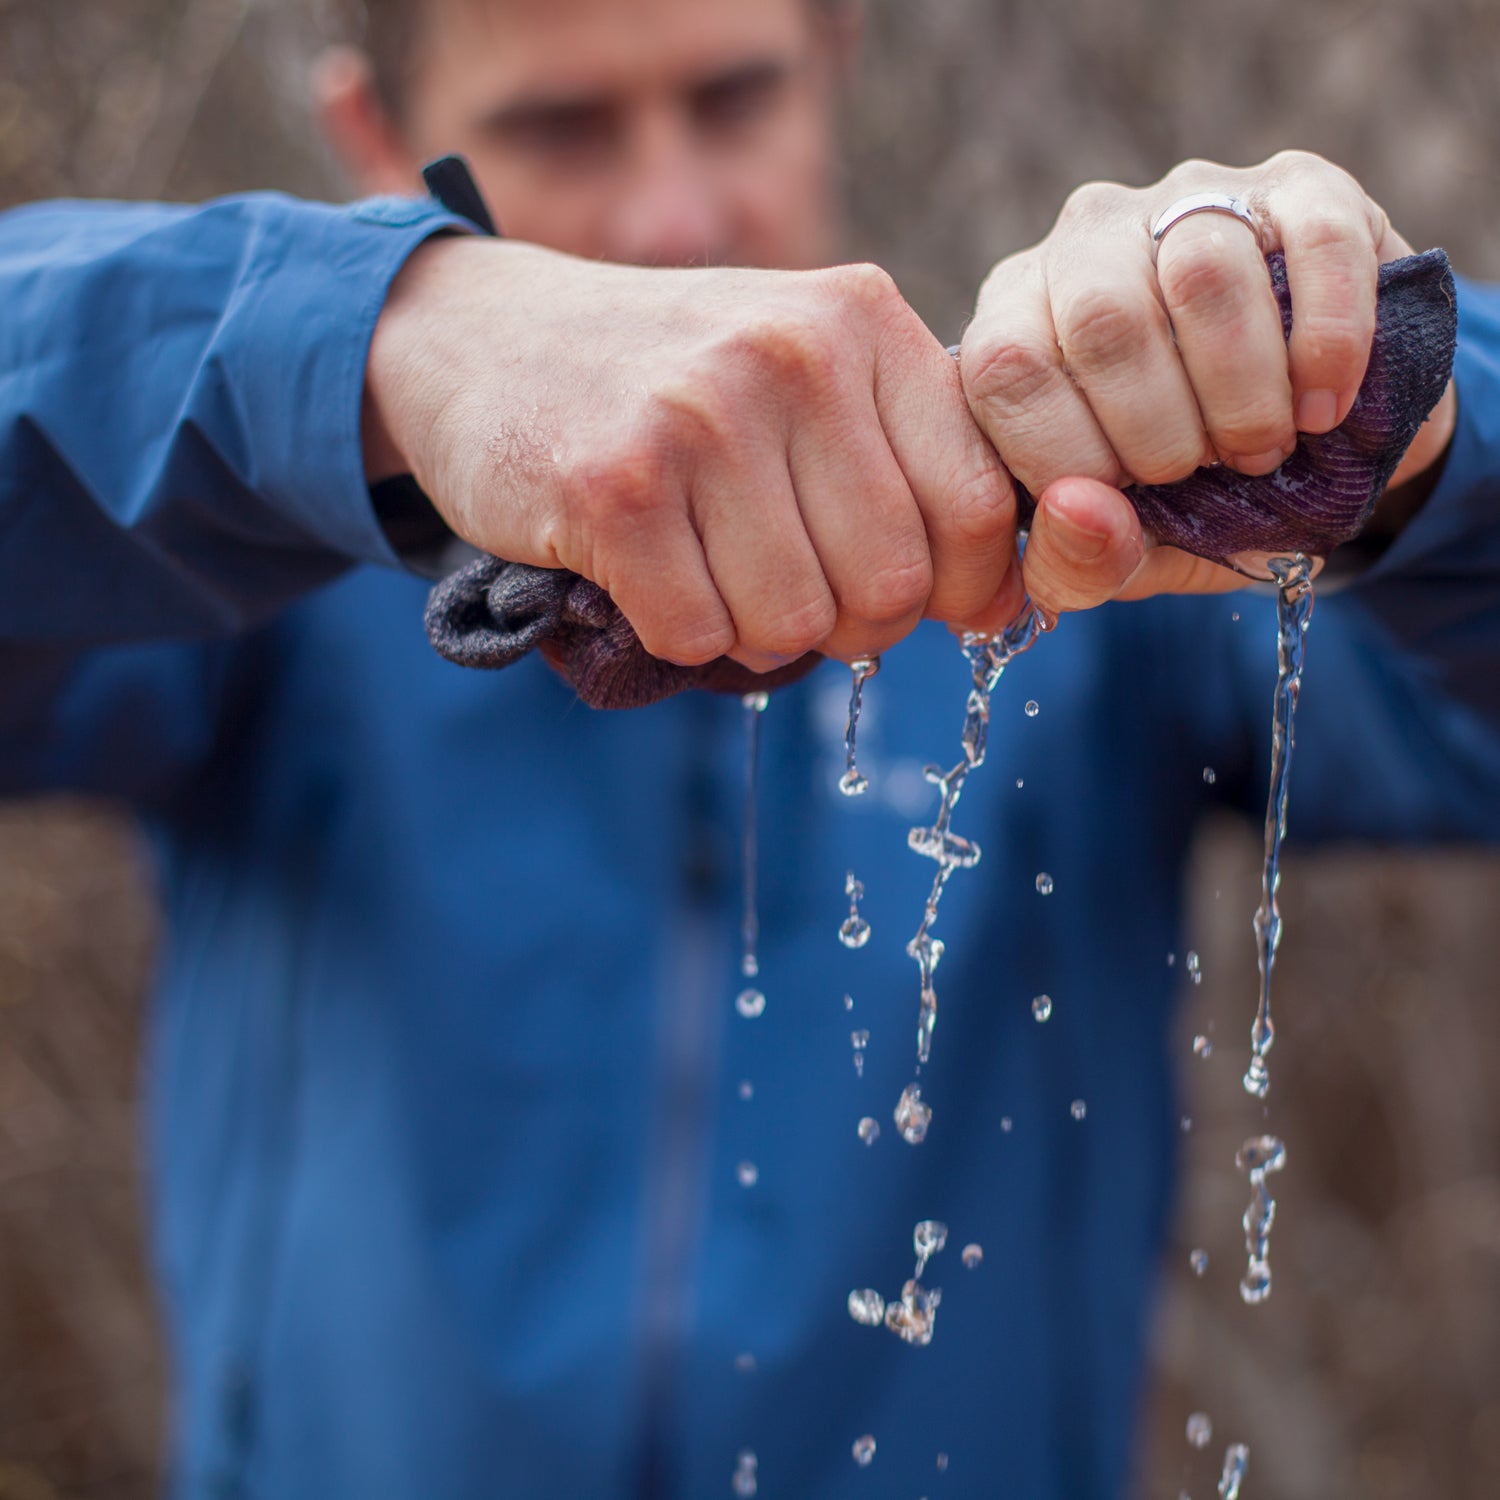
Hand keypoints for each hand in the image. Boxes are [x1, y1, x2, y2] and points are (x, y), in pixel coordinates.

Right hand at [365, 237, 1018, 669]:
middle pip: (892, 588)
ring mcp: (699, 417)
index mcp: (864, 323)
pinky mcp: (612, 487)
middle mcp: (793, 356)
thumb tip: (1008, 601)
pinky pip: (699, 635)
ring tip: (708, 567)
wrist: (486, 339)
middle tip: (785, 584)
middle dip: (847, 622)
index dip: (958, 589)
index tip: (911, 596)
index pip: (980, 509)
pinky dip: (678, 633)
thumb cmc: (673, 384)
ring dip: (753, 631)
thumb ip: (909, 463)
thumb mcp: (806, 376)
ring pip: (794, 626)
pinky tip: (646, 573)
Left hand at [959, 150, 1457, 618]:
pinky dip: (1327, 342)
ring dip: (1243, 390)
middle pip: (1103, 319)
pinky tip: (1324, 406)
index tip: (1123, 499)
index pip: (1003, 368)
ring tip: (1264, 448)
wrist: (1306, 444)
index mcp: (1013, 321)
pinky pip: (1312, 239)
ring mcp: (1187, 199)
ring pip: (1202, 271)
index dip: (1064, 453)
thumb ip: (1076, 560)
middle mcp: (1084, 242)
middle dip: (1162, 431)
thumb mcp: (1118, 550)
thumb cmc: (1182, 495)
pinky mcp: (1298, 184)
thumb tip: (1081, 515)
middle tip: (1206, 474)